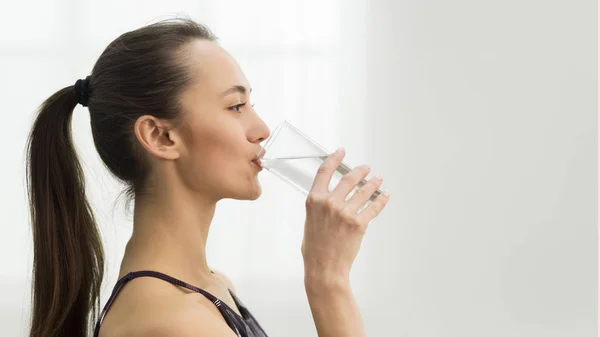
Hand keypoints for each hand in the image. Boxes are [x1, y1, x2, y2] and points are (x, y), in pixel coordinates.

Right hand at [301, 148, 389, 286]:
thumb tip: (330, 198)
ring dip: (373, 183)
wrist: (324, 268)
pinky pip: (373, 207)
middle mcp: (329, 203)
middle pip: (348, 179)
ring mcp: (345, 213)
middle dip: (360, 171)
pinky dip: (381, 200)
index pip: (325, 172)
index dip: (334, 159)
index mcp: (314, 201)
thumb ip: (319, 206)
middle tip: (366, 168)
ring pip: (364, 191)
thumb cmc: (315, 248)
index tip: (341, 152)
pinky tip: (385, 195)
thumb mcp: (309, 221)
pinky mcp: (359, 223)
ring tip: (379, 179)